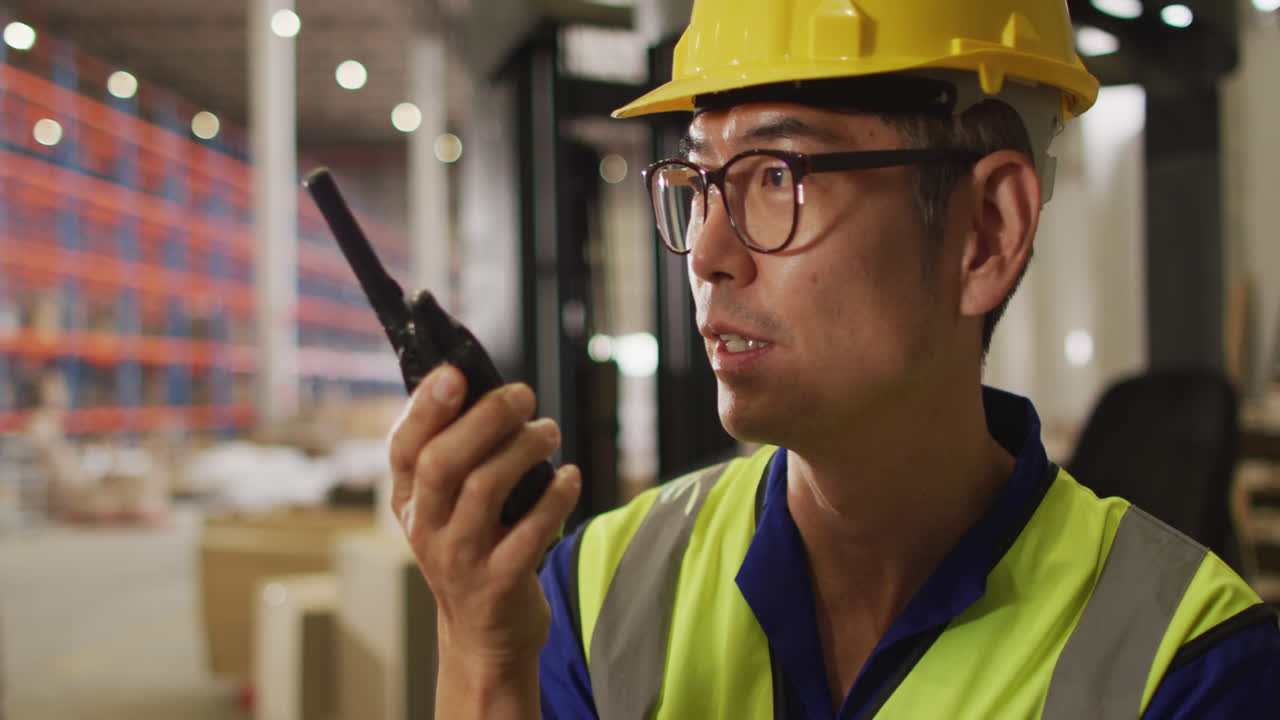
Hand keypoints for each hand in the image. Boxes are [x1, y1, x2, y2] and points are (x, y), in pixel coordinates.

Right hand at [389, 364, 581, 672]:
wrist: (485, 634)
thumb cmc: (474, 548)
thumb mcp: (448, 507)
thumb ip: (458, 454)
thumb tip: (486, 387)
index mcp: (409, 501)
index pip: (404, 447)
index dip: (426, 407)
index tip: (456, 372)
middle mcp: (426, 529)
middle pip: (443, 462)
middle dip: (485, 419)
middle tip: (523, 395)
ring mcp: (460, 559)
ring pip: (484, 490)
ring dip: (523, 450)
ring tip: (549, 431)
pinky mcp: (499, 584)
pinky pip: (530, 532)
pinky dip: (555, 497)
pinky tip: (570, 476)